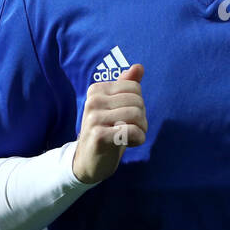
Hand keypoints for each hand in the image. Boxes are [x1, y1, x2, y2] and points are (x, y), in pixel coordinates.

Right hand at [72, 63, 146, 183]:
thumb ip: (126, 86)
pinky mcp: (99, 136)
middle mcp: (93, 101)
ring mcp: (94, 118)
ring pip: (137, 115)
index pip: (134, 88)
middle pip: (137, 101)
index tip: (128, 117)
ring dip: (141, 130)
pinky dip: (138, 139)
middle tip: (131, 129)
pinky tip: (130, 143)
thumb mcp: (115, 107)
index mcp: (96, 90)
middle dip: (141, 118)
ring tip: (130, 136)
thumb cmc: (106, 131)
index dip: (138, 104)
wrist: (88, 161)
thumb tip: (139, 67)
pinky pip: (132, 131)